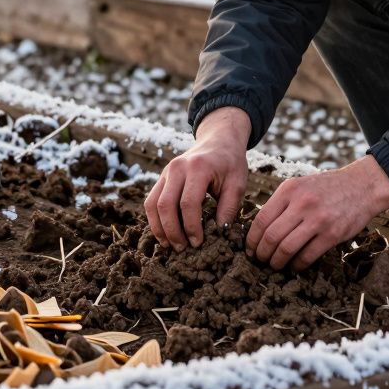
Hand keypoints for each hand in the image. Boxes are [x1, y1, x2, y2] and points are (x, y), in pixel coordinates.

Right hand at [145, 107, 249, 249]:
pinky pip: (150, 201)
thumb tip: (218, 233)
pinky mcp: (162, 178)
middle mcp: (177, 168)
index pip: (188, 203)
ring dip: (159, 228)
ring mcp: (166, 172)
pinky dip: (155, 220)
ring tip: (171, 245)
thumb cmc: (230, 163)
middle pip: (165, 205)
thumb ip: (229, 207)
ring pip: (152, 204)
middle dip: (172, 231)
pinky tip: (165, 233)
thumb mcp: (238, 183)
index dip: (191, 227)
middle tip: (182, 249)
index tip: (199, 243)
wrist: (218, 140)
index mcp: (198, 168)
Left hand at [246, 155, 388, 271]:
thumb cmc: (326, 188)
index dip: (252, 239)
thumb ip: (281, 203)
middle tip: (260, 260)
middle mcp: (301, 203)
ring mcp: (317, 219)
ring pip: (286, 248)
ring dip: (277, 262)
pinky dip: (297, 265)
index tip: (250, 249)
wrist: (361, 186)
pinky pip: (307, 256)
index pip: (261, 219)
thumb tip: (260, 230)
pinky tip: (295, 266)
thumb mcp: (300, 186)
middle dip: (262, 253)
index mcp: (289, 190)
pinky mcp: (332, 233)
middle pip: (271, 236)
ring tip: (275, 265)